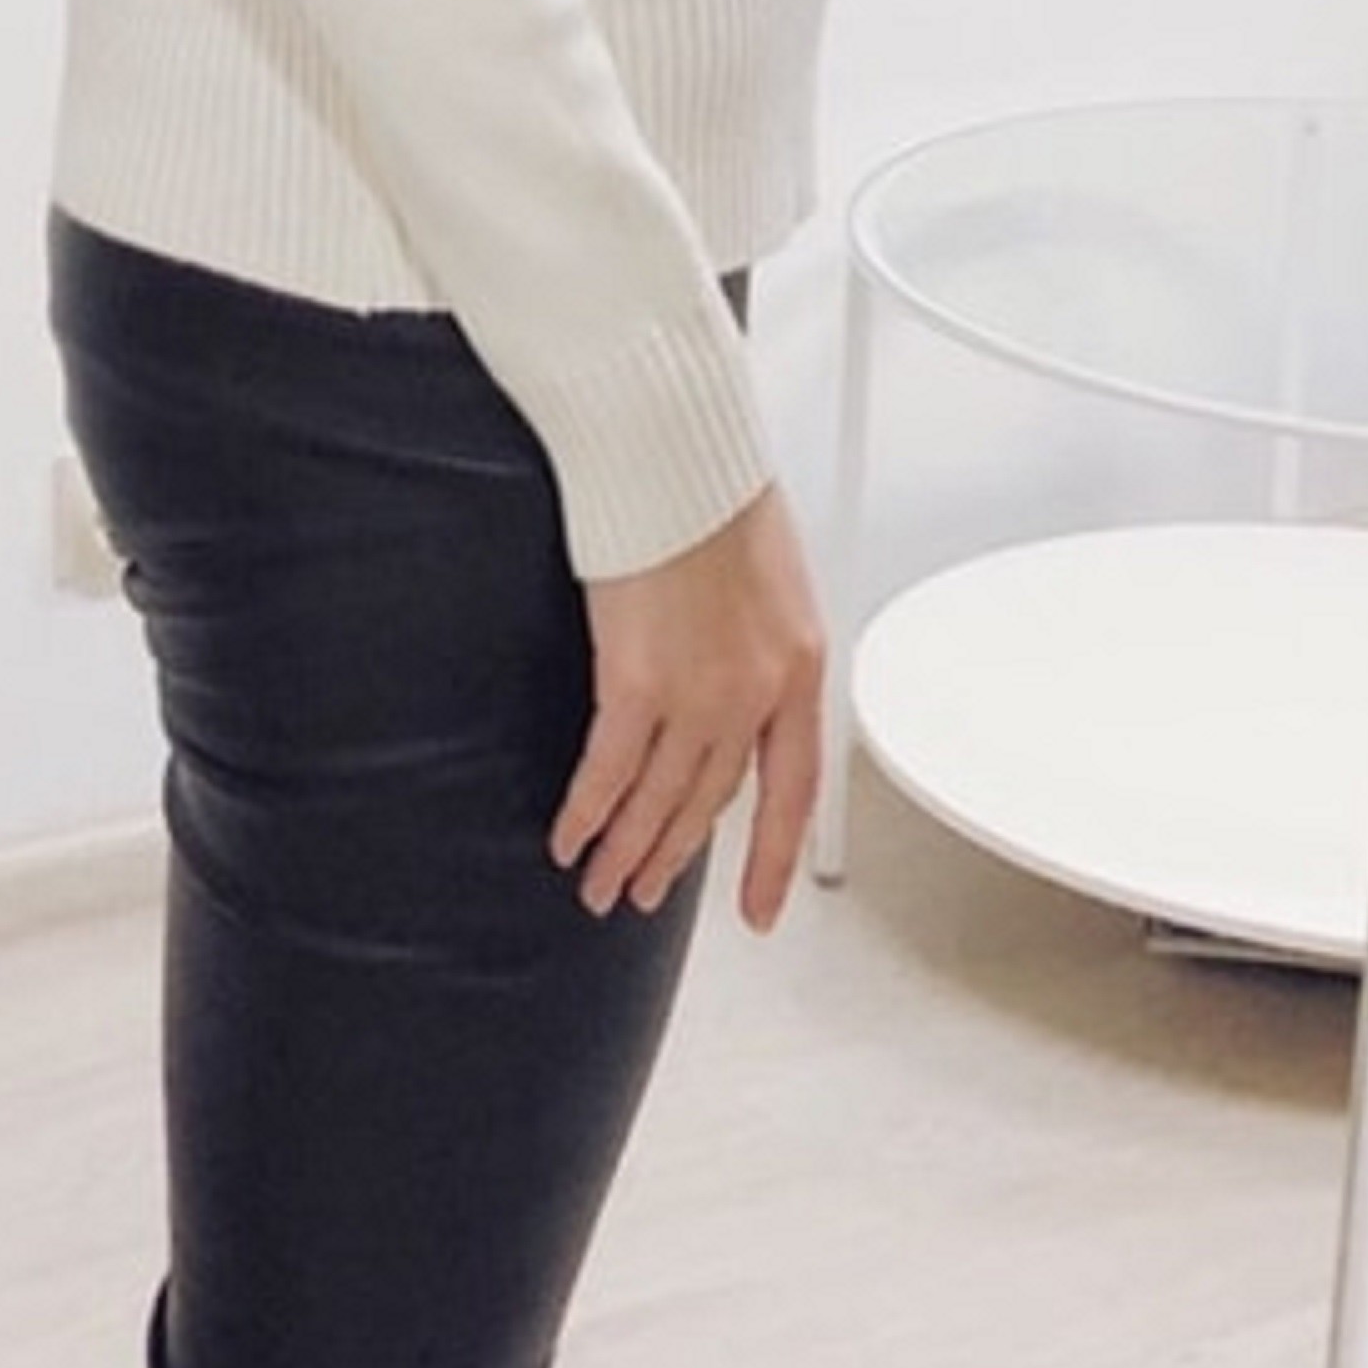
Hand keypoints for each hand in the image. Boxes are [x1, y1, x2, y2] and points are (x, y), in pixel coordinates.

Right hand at [552, 482, 828, 932]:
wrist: (679, 458)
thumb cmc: (718, 497)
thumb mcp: (772, 584)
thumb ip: (758, 650)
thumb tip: (738, 695)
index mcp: (798, 666)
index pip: (794, 788)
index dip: (772, 857)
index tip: (760, 909)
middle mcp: (755, 693)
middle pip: (710, 803)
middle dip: (673, 856)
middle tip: (646, 893)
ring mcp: (696, 695)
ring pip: (658, 802)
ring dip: (625, 851)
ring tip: (602, 886)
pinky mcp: (635, 684)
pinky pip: (607, 774)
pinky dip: (586, 813)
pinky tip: (569, 837)